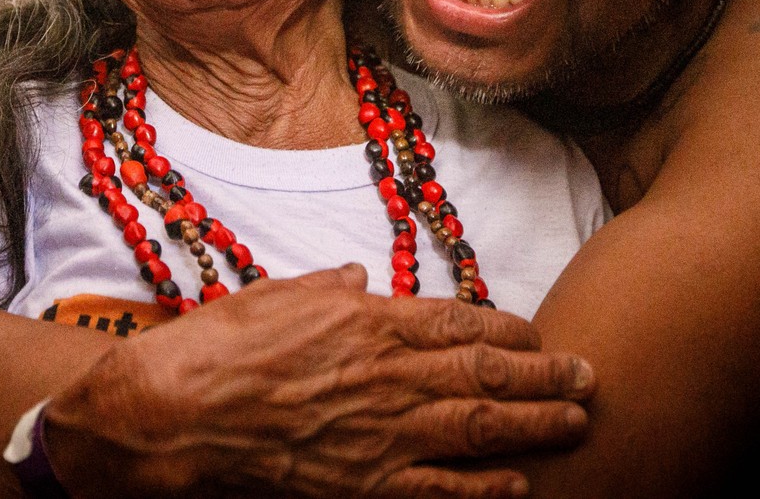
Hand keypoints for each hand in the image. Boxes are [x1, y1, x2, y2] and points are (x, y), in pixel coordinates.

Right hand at [44, 265, 593, 497]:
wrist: (172, 413)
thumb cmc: (216, 347)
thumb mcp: (274, 295)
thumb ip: (326, 289)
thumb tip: (358, 280)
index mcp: (366, 320)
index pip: (458, 320)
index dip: (507, 327)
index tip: (538, 330)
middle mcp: (386, 373)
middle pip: (485, 371)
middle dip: (543, 374)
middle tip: (587, 375)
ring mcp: (379, 433)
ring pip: (478, 426)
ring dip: (534, 423)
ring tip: (575, 420)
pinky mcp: (361, 483)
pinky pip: (439, 489)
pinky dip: (484, 487)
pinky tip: (518, 481)